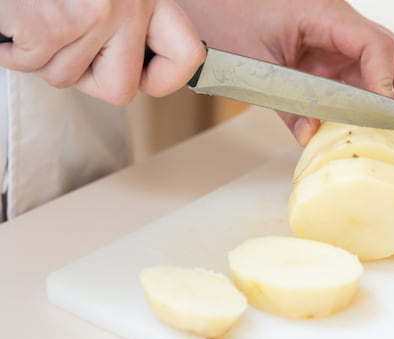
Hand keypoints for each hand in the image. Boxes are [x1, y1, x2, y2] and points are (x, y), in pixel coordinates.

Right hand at [0, 0, 204, 104]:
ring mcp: (95, 13)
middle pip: (121, 89)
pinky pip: (31, 65)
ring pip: (67, 78)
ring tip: (38, 18)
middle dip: (86, 79)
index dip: (162, 79)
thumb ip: (130, 20)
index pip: (189, 55)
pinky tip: (16, 21)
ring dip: (43, 57)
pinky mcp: (53, 23)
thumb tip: (139, 66)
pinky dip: (14, 50)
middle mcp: (130, 2)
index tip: (141, 75)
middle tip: (67, 47)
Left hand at [178, 0, 393, 145]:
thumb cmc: (224, 17)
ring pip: (381, 67)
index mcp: (324, 14)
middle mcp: (338, 24)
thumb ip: (286, 104)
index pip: (373, 44)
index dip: (386, 81)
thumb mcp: (255, 66)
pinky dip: (367, 104)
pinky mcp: (325, 56)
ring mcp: (334, 41)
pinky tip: (370, 128)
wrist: (205, 4)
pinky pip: (356, 79)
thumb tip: (312, 136)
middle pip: (393, 53)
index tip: (387, 114)